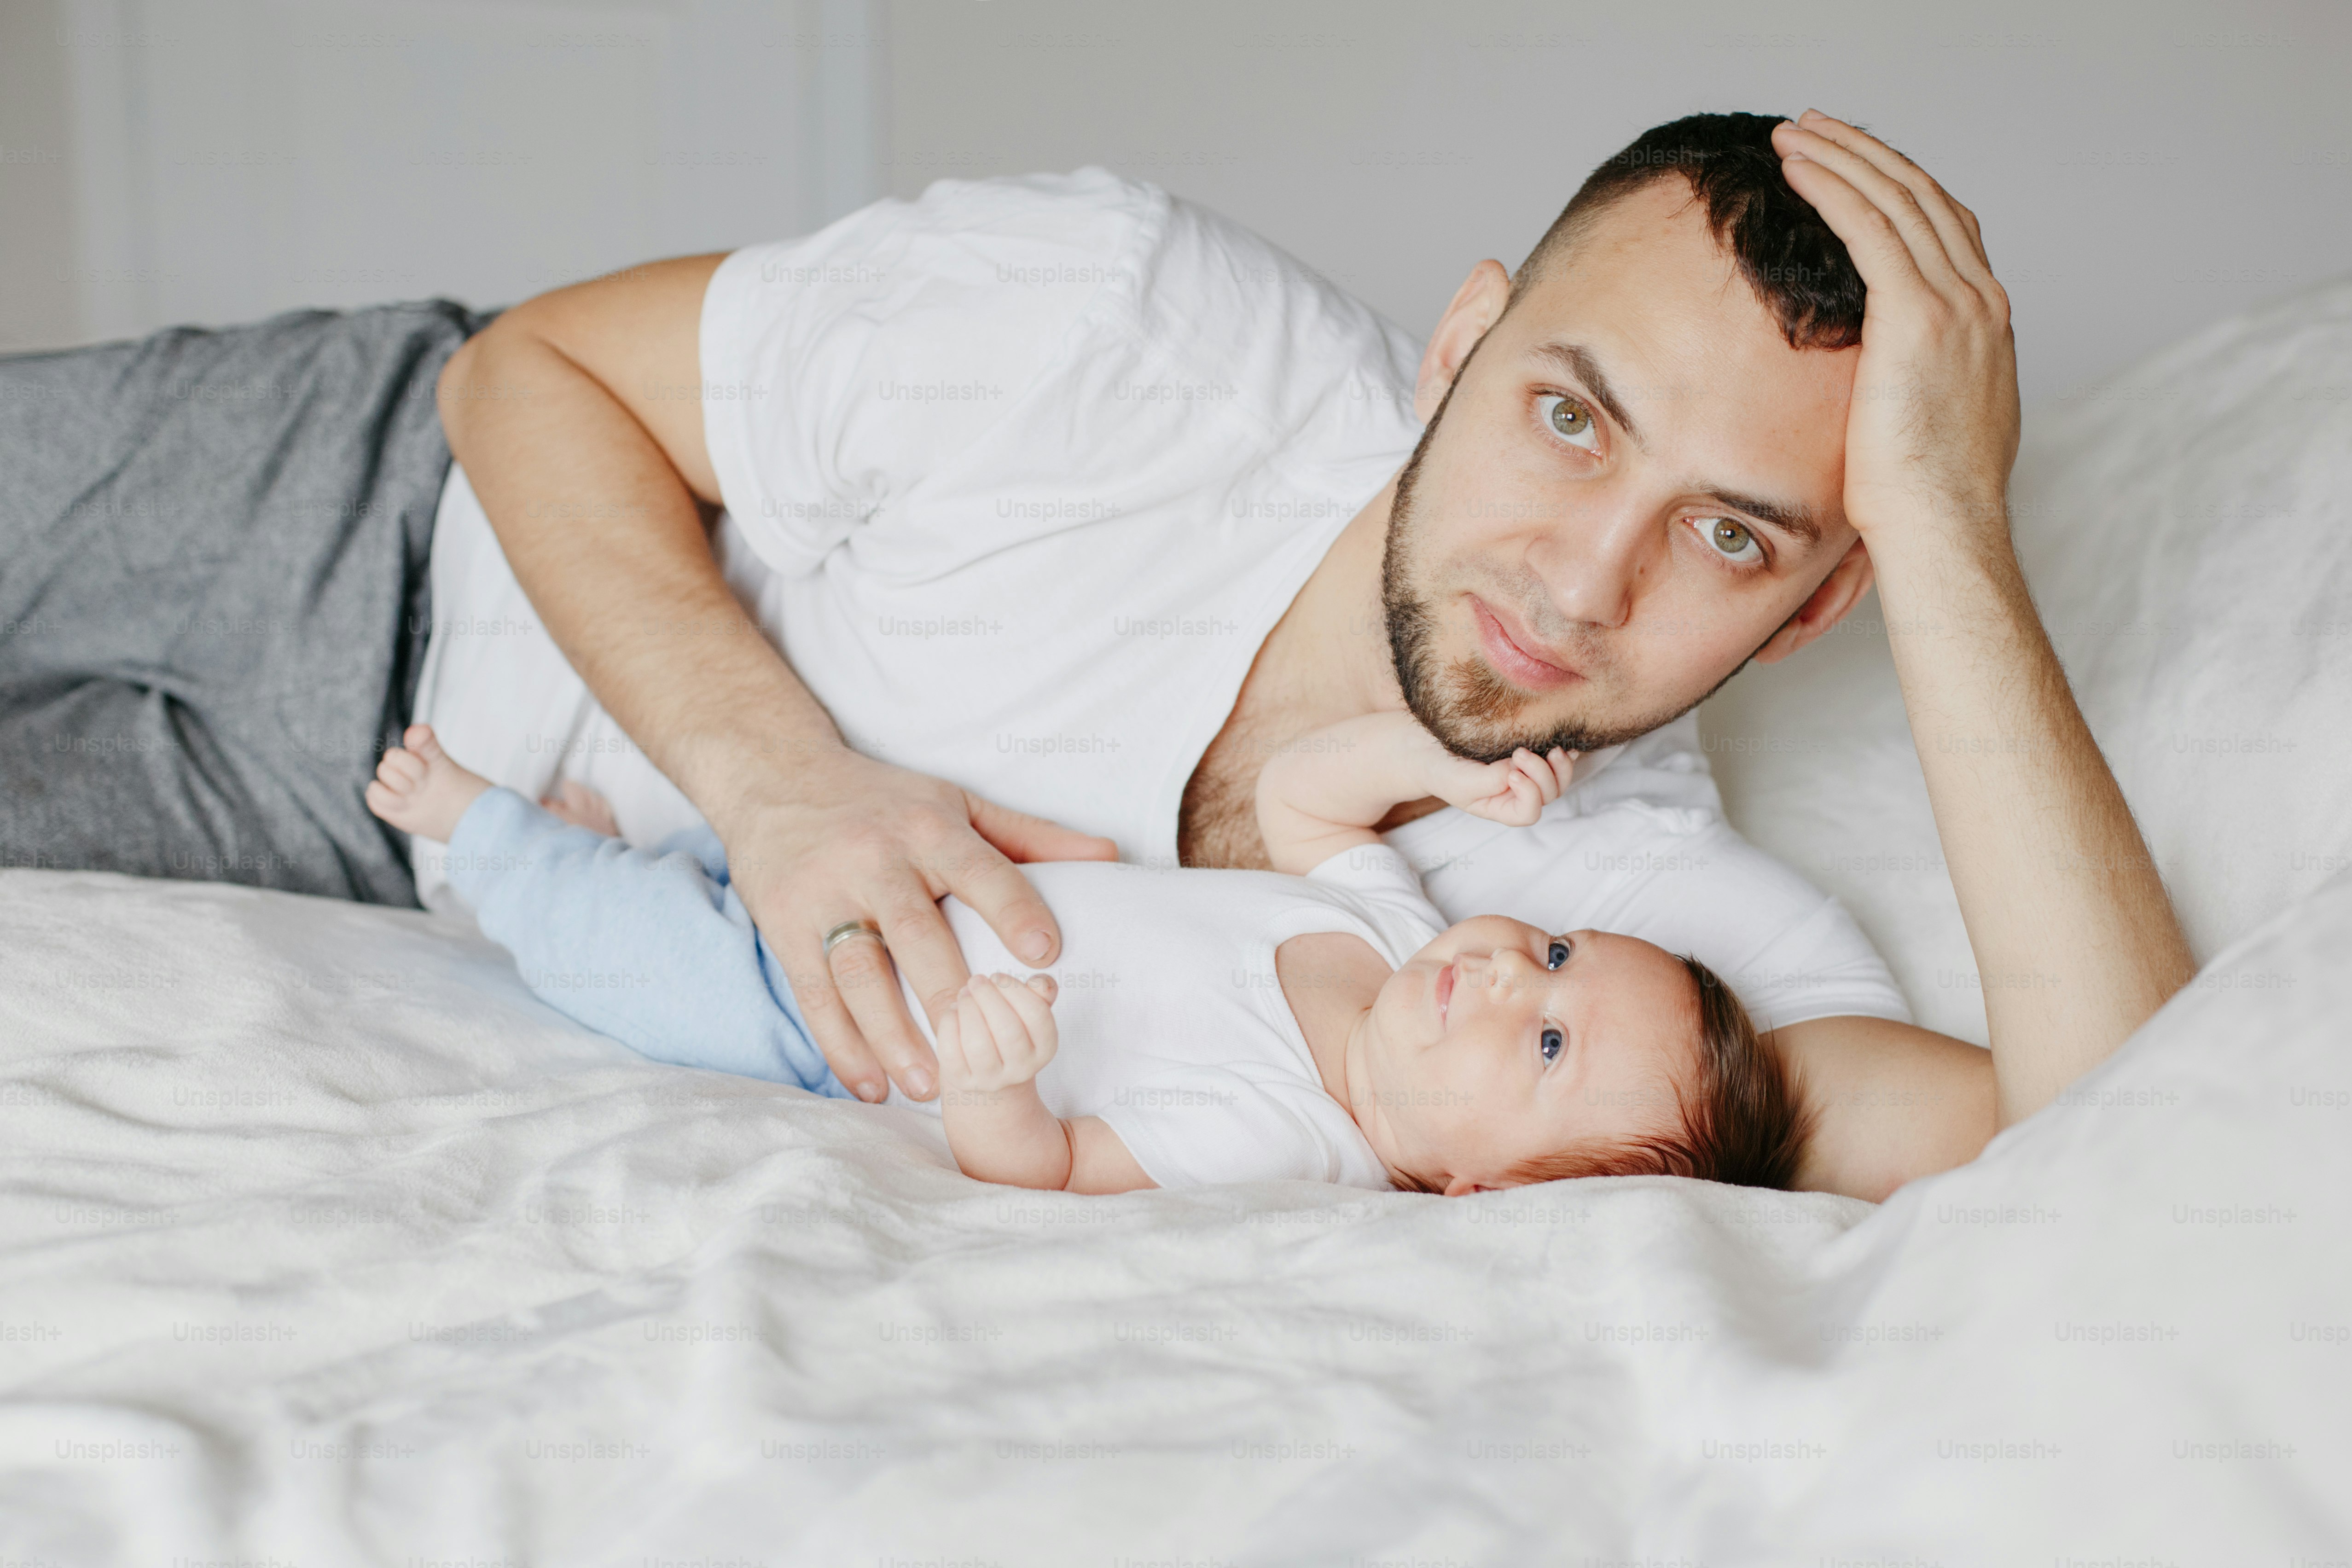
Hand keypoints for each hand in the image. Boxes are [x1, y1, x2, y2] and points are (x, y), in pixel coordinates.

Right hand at [724, 748, 1112, 1104]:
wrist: (774, 775)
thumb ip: (1030, 836)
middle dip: (948, 994)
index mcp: (928, 829)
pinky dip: (841, 1046)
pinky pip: (814, 994)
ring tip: (928, 1084)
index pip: (978, 869)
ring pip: (858, 974)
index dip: (1012, 909)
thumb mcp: (956, 802)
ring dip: (891, 1035)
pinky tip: (871, 1086)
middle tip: (984, 1050)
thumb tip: (1110, 857)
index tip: (1046, 955)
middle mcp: (875, 861)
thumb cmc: (884, 801)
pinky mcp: (785, 927)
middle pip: (915, 933)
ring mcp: (826, 897)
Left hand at [935, 973, 1059, 1094]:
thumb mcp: (1028, 1011)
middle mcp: (1022, 1068)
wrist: (988, 1068)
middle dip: (987, 997)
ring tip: (965, 996)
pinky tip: (953, 1012)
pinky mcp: (964, 1081)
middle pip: (1007, 1029)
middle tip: (976, 981)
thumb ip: (1040, 993)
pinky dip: (949, 1024)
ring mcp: (992, 1079)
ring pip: (977, 1044)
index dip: (1014, 990)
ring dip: (968, 1009)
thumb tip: (1040, 982)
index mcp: (1044, 1048)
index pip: (1036, 1015)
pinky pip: (951, 1052)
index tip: (997, 977)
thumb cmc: (1008, 1029)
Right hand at [1363, 707, 1572, 825]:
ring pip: (1558, 780)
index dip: (1529, 792)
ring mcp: (1525, 776)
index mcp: (1501, 809)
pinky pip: (1555, 760)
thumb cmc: (1441, 770)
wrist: (1428, 748)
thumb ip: (1493, 780)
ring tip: (1553, 748)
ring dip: (1559, 766)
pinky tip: (1565, 741)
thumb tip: (1523, 766)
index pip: (1529, 812)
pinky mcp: (1527, 755)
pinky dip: (1564, 753)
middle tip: (1522, 752)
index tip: (1511, 770)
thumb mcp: (1463, 782)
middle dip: (1542, 774)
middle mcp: (1517, 795)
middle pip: (1549, 795)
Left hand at [1770, 110, 2020, 557]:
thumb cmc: (1923, 504)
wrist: (1945, 532)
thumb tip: (1880, 392)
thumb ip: (1915, 387)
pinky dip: (1833, 188)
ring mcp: (1957, 306)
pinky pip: (1870, 228)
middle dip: (1868, 155)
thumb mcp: (1927, 427)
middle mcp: (1981, 302)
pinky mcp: (1918, 317)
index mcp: (1986, 325)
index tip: (1853, 168)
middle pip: (1924, 198)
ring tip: (1795, 135)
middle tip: (1817, 129)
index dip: (1898, 188)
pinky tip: (1797, 169)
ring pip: (1897, 199)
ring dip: (1842, 157)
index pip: (1945, 228)